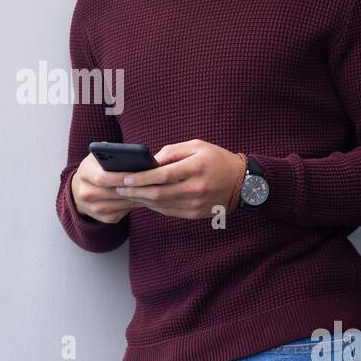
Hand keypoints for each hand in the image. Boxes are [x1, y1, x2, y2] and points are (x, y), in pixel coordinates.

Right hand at [71, 153, 145, 223]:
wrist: (80, 188)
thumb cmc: (96, 168)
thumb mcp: (98, 157)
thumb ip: (110, 153)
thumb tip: (133, 155)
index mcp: (84, 174)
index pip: (103, 178)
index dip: (121, 178)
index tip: (138, 174)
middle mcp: (85, 193)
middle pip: (112, 193)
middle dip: (132, 189)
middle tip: (149, 184)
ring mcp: (93, 208)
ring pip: (119, 205)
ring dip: (134, 198)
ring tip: (149, 191)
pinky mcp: (103, 218)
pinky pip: (122, 213)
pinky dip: (132, 206)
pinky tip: (142, 199)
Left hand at [111, 139, 244, 219]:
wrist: (242, 183)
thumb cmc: (216, 159)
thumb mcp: (197, 146)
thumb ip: (173, 151)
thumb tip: (150, 161)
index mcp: (196, 168)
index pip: (163, 175)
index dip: (142, 178)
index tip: (125, 177)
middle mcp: (196, 188)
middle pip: (159, 193)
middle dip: (135, 191)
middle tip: (118, 188)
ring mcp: (196, 204)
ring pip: (162, 205)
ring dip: (141, 200)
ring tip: (126, 194)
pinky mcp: (195, 214)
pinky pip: (169, 212)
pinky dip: (154, 206)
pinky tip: (143, 200)